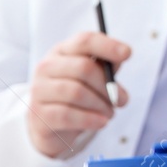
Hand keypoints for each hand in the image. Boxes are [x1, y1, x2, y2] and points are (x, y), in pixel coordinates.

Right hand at [26, 31, 129, 157]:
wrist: (50, 125)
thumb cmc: (77, 95)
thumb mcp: (92, 77)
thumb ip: (106, 66)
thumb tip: (120, 58)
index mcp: (62, 51)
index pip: (84, 41)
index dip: (107, 46)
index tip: (128, 53)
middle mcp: (46, 66)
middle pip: (84, 68)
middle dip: (108, 85)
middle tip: (122, 100)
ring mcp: (39, 90)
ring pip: (76, 93)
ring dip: (101, 105)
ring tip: (110, 113)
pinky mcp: (39, 114)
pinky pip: (67, 114)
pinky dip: (90, 119)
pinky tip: (102, 122)